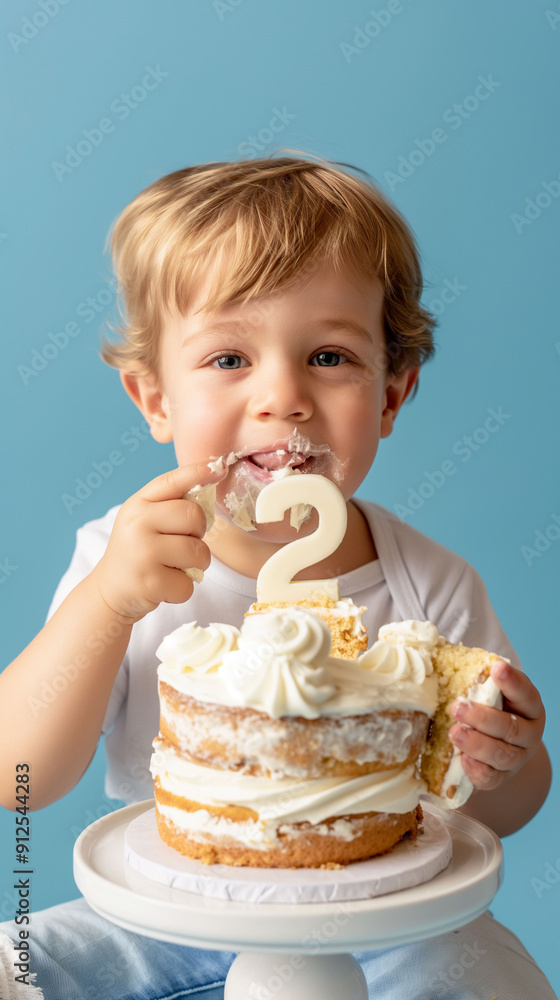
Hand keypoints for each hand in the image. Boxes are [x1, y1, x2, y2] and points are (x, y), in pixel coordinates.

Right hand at [90, 463, 226, 623]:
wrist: (110, 590)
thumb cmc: (138, 550)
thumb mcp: (145, 519)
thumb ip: (171, 503)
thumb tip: (213, 480)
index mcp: (138, 504)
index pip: (173, 481)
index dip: (199, 472)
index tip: (221, 467)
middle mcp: (138, 523)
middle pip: (194, 516)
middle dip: (198, 534)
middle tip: (181, 544)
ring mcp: (143, 552)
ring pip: (198, 552)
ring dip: (196, 565)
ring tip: (173, 566)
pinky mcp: (150, 582)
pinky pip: (189, 584)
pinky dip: (182, 589)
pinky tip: (163, 585)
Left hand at [448, 660, 545, 791]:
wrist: (496, 746)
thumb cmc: (488, 707)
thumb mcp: (486, 689)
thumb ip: (470, 671)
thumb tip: (434, 646)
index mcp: (529, 705)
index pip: (525, 693)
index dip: (512, 681)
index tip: (496, 667)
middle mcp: (528, 733)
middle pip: (511, 728)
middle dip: (483, 717)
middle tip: (456, 707)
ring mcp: (517, 758)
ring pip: (502, 755)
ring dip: (477, 744)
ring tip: (453, 733)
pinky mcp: (501, 778)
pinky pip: (492, 779)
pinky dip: (477, 771)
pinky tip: (462, 760)